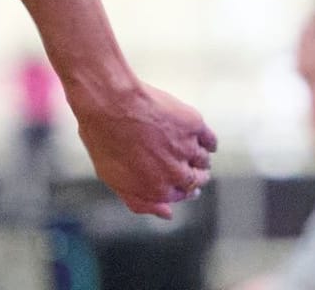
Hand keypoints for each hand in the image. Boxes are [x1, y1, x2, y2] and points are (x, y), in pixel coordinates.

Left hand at [72, 83, 216, 218]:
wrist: (110, 101)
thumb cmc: (104, 137)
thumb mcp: (112, 176)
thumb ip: (140, 200)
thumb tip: (167, 214)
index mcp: (159, 190)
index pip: (181, 195)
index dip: (179, 187)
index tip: (178, 180)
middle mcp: (178, 174)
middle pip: (197, 180)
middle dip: (193, 175)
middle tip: (182, 162)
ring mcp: (188, 149)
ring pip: (204, 160)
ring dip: (199, 157)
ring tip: (185, 146)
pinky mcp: (195, 126)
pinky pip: (210, 140)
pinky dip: (207, 141)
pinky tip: (197, 135)